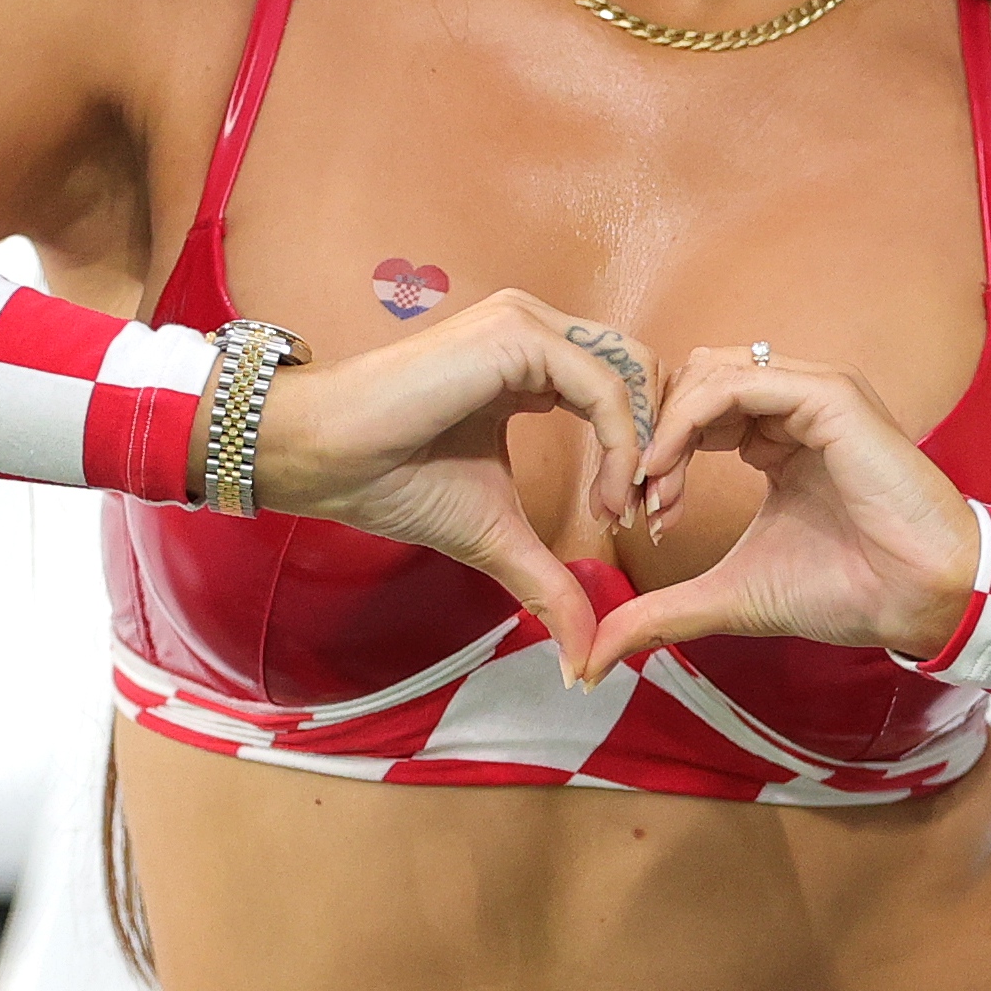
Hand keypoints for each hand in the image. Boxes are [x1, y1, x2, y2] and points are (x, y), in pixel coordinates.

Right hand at [241, 289, 658, 682]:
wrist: (328, 461)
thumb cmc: (395, 482)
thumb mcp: (496, 536)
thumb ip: (549, 582)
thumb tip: (581, 663)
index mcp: (530, 362)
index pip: (623, 388)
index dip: (645, 452)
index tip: (637, 522)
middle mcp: (534, 331)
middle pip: (642, 372)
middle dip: (662, 445)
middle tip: (652, 517)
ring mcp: (525, 326)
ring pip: (631, 376)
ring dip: (648, 449)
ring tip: (629, 512)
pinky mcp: (516, 337)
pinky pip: (602, 387)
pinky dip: (620, 446)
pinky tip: (604, 500)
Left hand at [577, 346, 984, 684]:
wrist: (916, 598)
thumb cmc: (844, 590)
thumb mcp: (731, 594)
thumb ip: (664, 611)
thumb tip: (595, 656)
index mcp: (777, 436)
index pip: (693, 411)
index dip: (654, 455)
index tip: (636, 514)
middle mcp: (794, 405)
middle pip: (690, 382)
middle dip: (651, 436)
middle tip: (637, 499)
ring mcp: (813, 394)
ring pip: (706, 374)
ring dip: (664, 428)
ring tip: (653, 488)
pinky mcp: (828, 396)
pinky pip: (736, 383)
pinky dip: (688, 420)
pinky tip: (669, 467)